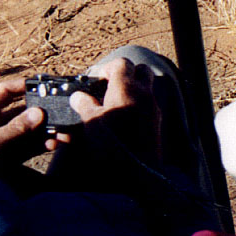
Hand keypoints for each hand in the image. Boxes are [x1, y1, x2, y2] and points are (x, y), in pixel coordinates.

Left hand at [0, 77, 55, 161]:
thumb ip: (16, 128)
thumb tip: (39, 113)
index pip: (4, 91)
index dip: (22, 85)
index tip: (42, 85)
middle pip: (23, 109)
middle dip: (42, 110)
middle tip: (59, 108)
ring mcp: (7, 139)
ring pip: (31, 127)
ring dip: (48, 129)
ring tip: (62, 131)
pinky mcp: (14, 154)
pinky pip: (33, 144)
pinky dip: (45, 143)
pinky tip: (55, 144)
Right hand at [48, 58, 161, 180]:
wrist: (138, 171)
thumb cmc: (113, 145)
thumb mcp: (91, 123)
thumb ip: (84, 105)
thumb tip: (78, 96)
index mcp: (127, 89)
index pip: (122, 64)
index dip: (107, 68)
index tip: (96, 80)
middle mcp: (144, 93)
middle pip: (140, 70)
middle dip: (125, 74)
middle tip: (108, 88)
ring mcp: (153, 107)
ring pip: (147, 86)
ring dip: (133, 89)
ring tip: (114, 103)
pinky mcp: (157, 120)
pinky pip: (149, 103)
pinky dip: (138, 103)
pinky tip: (125, 118)